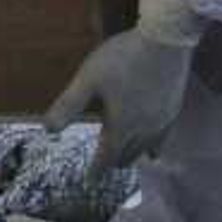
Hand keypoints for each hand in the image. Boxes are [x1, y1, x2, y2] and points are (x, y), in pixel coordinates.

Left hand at [46, 0, 206, 164]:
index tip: (89, 181)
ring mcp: (163, 121)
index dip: (96, 170)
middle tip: (103, 166)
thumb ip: (68, 105)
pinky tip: (155, 149)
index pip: (107, 157)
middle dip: (113, 162)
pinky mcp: (174, 109)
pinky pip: (163, 138)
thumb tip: (47, 130)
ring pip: (146, 149)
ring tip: (124, 158)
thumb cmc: (122, 58)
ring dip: (132, 156)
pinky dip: (154, 147)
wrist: (166, 40)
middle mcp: (145, 131)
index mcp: (122, 127)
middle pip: (127, 156)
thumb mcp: (88, 80)